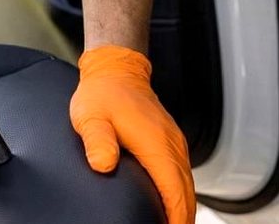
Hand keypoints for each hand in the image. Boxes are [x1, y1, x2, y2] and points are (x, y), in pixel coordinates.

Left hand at [70, 45, 194, 223]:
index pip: (175, 193)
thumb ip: (98, 141)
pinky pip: (182, 176)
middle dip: (181, 219)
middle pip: (187, 196)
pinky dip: (180, 195)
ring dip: (182, 209)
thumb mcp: (91, 117)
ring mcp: (173, 145)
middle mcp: (172, 147)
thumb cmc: (102, 93)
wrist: (116, 71)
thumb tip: (104, 165)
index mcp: (157, 145)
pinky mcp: (170, 143)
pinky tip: (169, 206)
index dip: (175, 219)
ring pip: (187, 187)